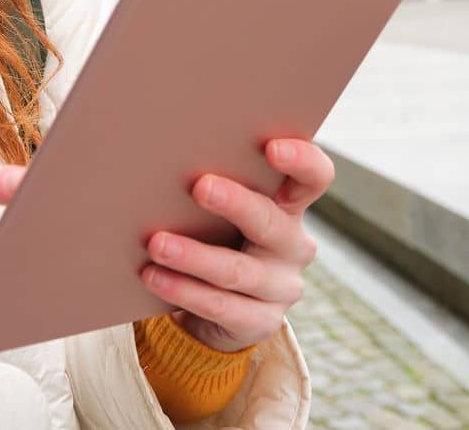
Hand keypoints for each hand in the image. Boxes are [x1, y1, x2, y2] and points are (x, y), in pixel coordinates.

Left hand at [140, 138, 334, 351]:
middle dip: (235, 203)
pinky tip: (154, 276)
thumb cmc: (215, 236)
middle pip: (270, 221)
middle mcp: (293, 245)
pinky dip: (183, 290)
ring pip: (238, 270)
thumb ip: (213, 185)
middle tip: (200, 186)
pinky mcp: (261, 322)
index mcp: (290, 206)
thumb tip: (164, 157)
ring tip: (157, 243)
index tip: (272, 147)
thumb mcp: (222, 211)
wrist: (217, 309)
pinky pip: (221, 306)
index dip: (302, 161)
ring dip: (194, 255)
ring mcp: (281, 287)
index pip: (314, 178)